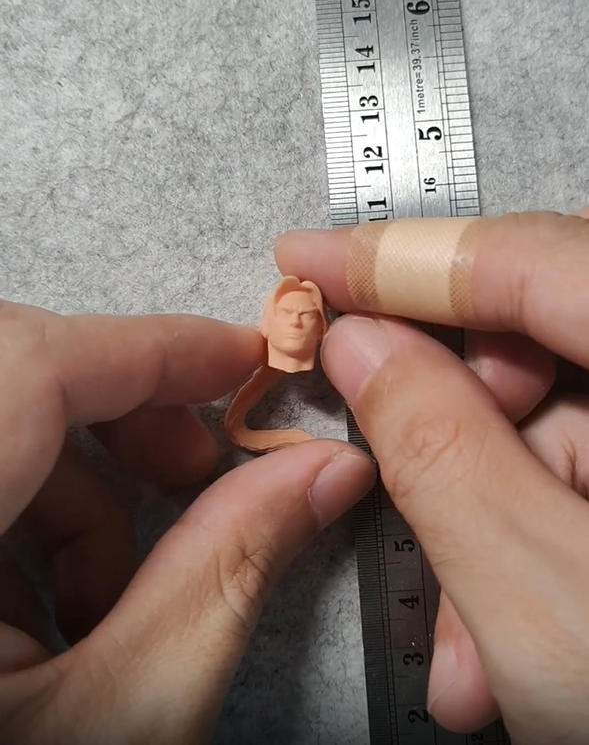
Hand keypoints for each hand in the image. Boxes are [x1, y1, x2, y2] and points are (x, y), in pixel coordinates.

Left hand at [0, 302, 373, 743]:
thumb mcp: (121, 719)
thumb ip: (227, 574)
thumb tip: (319, 474)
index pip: (33, 365)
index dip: (150, 345)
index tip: (241, 359)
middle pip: (9, 371)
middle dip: (115, 406)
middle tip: (193, 469)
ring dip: (66, 478)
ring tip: (114, 589)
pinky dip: (19, 512)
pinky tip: (44, 609)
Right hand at [276, 210, 588, 743]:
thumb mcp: (541, 596)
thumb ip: (436, 449)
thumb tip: (361, 344)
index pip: (533, 261)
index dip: (403, 257)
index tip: (307, 260)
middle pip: (553, 335)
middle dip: (455, 416)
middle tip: (389, 471)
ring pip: (575, 419)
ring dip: (496, 513)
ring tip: (469, 646)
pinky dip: (549, 538)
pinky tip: (517, 639)